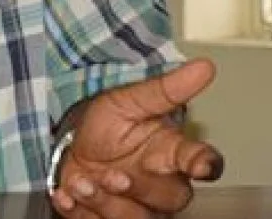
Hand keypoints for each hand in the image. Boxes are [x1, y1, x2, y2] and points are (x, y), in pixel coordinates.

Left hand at [50, 58, 224, 218]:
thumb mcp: (128, 101)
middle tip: (113, 174)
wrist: (70, 143)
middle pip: (170, 197)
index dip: (204, 163)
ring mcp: (138, 206)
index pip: (201, 160)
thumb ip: (165, 90)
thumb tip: (203, 67)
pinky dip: (80, 212)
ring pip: (135, 218)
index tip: (200, 163)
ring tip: (81, 180)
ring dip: (104, 202)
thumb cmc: (108, 126)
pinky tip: (67, 195)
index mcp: (172, 153)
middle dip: (139, 188)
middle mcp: (161, 184)